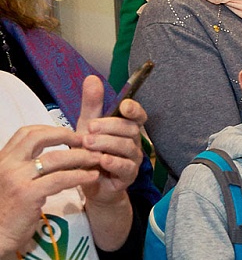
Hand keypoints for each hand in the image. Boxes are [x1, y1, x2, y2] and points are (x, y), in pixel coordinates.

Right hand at [0, 123, 96, 255]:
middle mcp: (7, 164)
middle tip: (87, 142)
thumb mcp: (11, 181)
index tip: (71, 134)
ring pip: (55, 158)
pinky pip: (60, 179)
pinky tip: (92, 176)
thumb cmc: (7, 210)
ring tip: (97, 159)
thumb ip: (25, 167)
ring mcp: (16, 178)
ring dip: (80, 156)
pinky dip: (80, 176)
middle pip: (39, 137)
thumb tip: (53, 156)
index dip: (51, 130)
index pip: (26, 133)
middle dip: (67, 136)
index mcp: (2, 159)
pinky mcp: (28, 194)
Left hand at [77, 75, 144, 204]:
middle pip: (130, 129)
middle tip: (89, 128)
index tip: (124, 106)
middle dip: (110, 126)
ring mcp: (132, 159)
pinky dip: (113, 162)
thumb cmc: (90, 152)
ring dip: (107, 143)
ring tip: (88, 144)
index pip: (138, 115)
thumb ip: (92, 104)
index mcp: (125, 127)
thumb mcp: (86, 125)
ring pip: (127, 147)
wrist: (88, 181)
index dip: (134, 109)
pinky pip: (125, 167)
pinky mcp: (128, 176)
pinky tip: (101, 160)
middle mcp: (133, 141)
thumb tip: (92, 78)